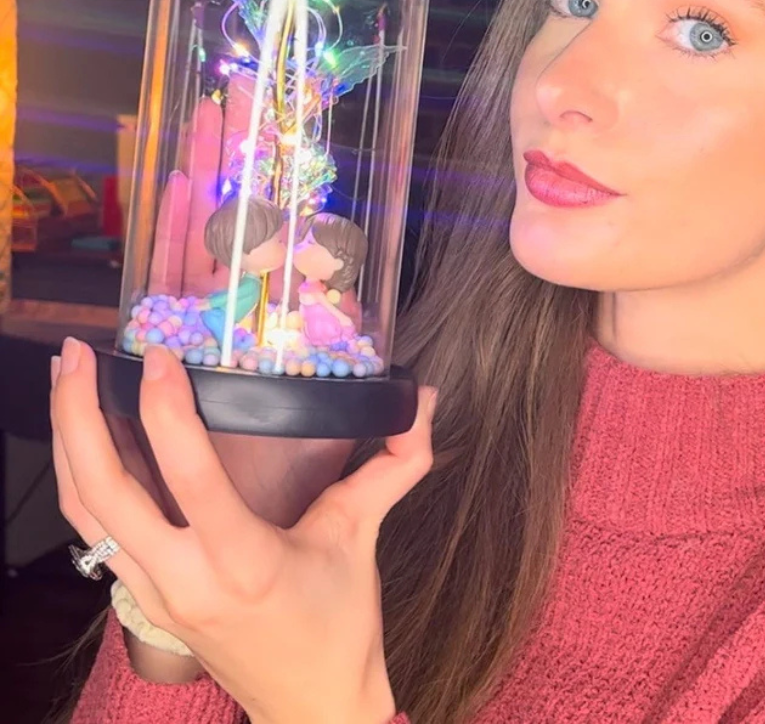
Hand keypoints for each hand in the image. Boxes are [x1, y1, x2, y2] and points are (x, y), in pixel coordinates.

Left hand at [51, 338, 435, 723]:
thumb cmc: (338, 626)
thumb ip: (395, 464)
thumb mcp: (363, 538)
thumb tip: (422, 401)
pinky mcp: (145, 597)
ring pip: (83, 513)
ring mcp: (155, 593)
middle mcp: (184, 579)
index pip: (190, 479)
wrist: (311, 706)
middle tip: (77, 353)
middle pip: (102, 494)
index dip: (167, 411)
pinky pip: (95, 532)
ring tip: (67, 380)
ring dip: (66, 443)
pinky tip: (89, 438)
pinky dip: (82, 478)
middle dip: (76, 417)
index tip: (160, 356)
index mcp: (244, 562)